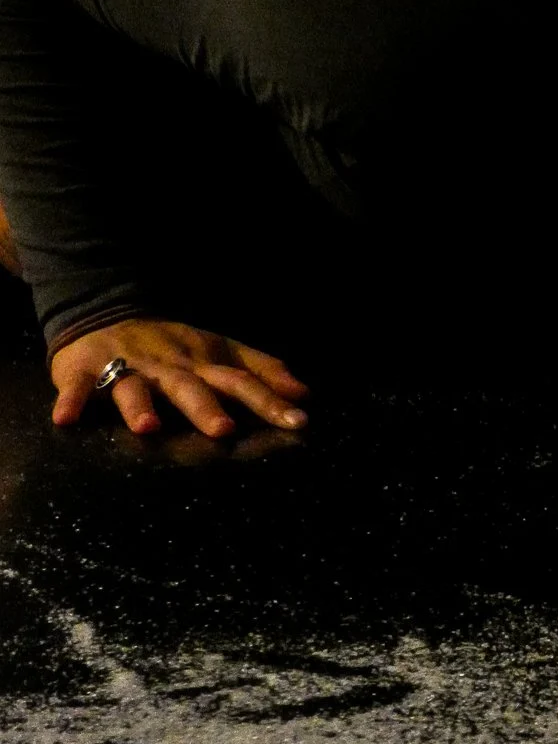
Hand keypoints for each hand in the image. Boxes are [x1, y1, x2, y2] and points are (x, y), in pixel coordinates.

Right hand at [50, 317, 307, 436]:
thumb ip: (263, 372)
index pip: (241, 382)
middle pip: (189, 387)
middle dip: (205, 408)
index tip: (298, 421)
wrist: (108, 313)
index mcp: (204, 364)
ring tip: (149, 428)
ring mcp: (127, 367)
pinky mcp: (86, 368)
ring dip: (139, 407)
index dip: (270, 401)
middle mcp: (169, 367)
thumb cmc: (174, 346)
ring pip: (133, 387)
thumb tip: (305, 395)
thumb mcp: (222, 351)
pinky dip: (71, 400)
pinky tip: (66, 419)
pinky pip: (79, 386)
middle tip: (223, 430)